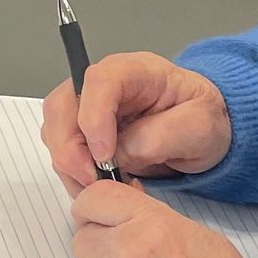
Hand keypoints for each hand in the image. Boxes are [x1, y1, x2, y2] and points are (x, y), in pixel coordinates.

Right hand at [43, 52, 232, 194]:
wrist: (201, 130)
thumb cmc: (203, 120)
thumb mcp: (199, 128)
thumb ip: (158, 137)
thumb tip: (117, 154)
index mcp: (136, 70)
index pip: (98, 82)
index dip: (93, 119)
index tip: (104, 155)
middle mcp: (104, 83)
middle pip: (62, 105)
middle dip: (69, 148)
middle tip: (92, 179)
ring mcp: (89, 105)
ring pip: (55, 130)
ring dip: (69, 165)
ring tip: (101, 186)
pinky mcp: (83, 130)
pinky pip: (63, 150)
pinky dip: (74, 173)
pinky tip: (101, 183)